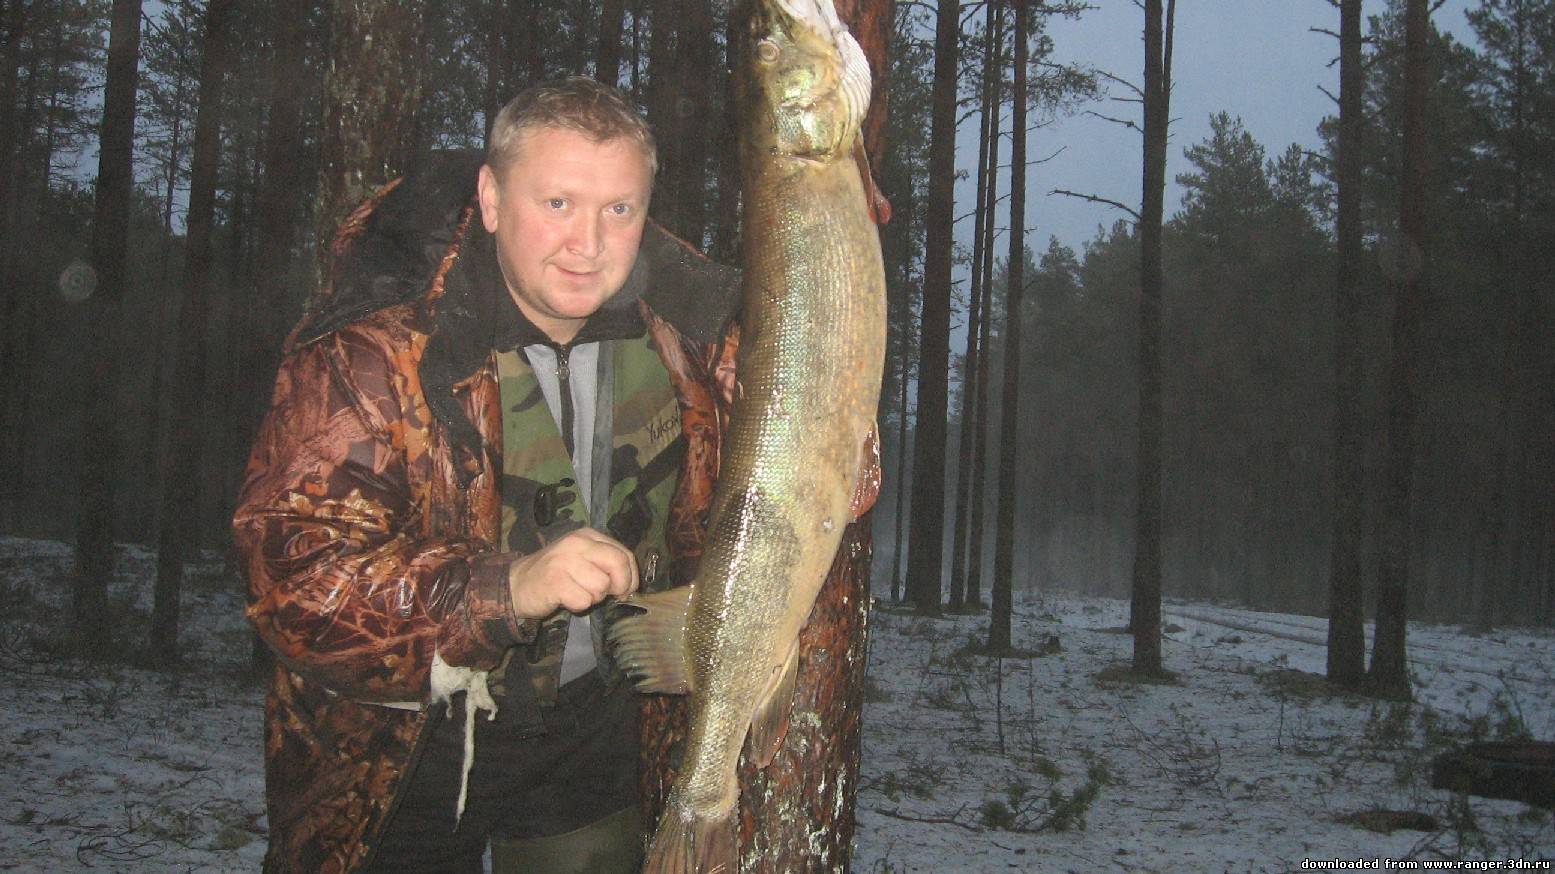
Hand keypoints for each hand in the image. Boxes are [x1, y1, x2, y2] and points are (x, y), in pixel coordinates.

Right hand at [506, 528, 638, 619]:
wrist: (516, 584)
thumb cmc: (555, 574)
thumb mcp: (582, 559)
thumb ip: (605, 563)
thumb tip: (630, 583)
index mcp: (587, 535)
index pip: (624, 553)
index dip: (631, 576)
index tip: (625, 589)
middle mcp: (576, 543)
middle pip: (618, 564)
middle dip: (620, 586)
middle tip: (608, 595)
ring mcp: (564, 561)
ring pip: (601, 586)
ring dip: (593, 597)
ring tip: (576, 592)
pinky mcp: (555, 581)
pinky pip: (584, 601)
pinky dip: (577, 606)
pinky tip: (565, 598)